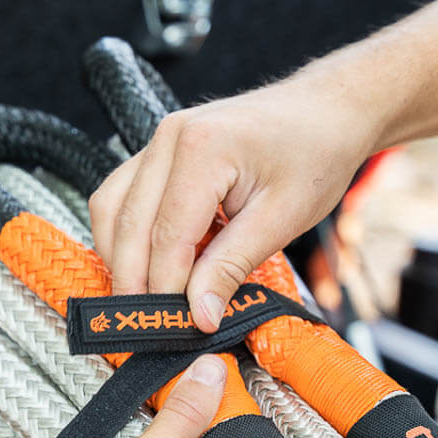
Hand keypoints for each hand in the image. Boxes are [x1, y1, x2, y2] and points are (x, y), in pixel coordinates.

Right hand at [88, 70, 380, 331]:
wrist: (325, 110)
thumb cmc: (315, 154)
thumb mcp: (283, 218)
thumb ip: (232, 266)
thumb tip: (198, 314)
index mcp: (203, 147)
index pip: (167, 234)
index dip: (167, 288)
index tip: (177, 327)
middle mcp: (170, 137)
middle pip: (128, 223)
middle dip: (134, 279)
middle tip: (148, 323)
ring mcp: (159, 139)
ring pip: (111, 208)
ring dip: (122, 256)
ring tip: (147, 296)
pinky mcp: (159, 150)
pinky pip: (123, 195)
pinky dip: (129, 233)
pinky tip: (154, 261)